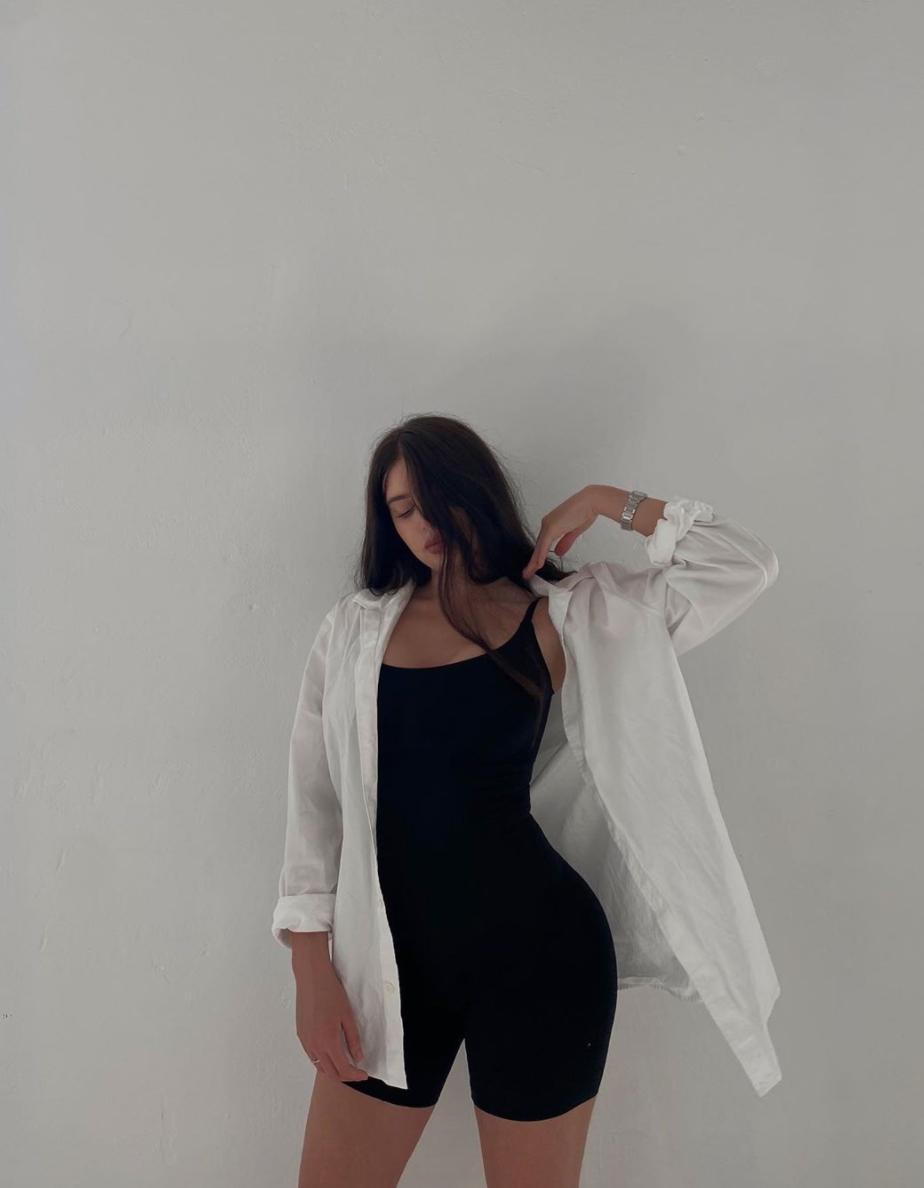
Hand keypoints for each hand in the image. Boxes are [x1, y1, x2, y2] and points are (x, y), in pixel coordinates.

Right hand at [295, 957, 368, 1081]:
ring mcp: (305, 1041)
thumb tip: (358, 1058)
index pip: (343, 1069)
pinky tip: (331, 1054)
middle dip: (345, 1076)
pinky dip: (323, 1061)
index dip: (355, 1075)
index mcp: (328, 1041)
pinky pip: (312, 1056)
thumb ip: (353, 1039)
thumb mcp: (347, 1016)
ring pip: (319, 1066)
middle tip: (357, 1072)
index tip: (364, 1074)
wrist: (311, 978)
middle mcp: (314, 1045)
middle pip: (330, 1072)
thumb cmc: (330, 992)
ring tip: (346, 1064)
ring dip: (333, 1070)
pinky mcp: (300, 1035)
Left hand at [522, 485, 600, 579]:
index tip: (534, 566)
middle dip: (532, 561)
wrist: (590, 501)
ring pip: (538, 547)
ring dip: (533, 562)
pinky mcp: (551, 527)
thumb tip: (558, 553)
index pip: (542, 544)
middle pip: (538, 546)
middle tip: (527, 573)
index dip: (538, 556)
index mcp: (551, 524)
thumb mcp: (573, 531)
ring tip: (528, 573)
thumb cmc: (585, 512)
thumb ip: (565, 542)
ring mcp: (548, 525)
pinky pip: (544, 545)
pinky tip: (537, 565)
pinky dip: (540, 556)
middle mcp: (547, 524)